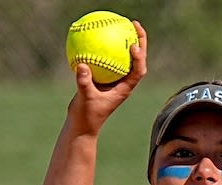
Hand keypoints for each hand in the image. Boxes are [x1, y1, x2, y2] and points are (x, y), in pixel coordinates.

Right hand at [67, 21, 147, 135]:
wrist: (81, 125)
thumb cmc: (86, 116)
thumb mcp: (84, 99)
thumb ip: (84, 83)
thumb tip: (82, 66)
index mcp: (125, 88)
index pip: (138, 70)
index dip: (139, 57)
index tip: (133, 45)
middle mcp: (122, 82)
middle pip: (136, 59)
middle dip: (139, 40)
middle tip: (134, 24)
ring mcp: (114, 79)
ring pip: (123, 57)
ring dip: (124, 40)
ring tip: (121, 23)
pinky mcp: (104, 77)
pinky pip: (106, 58)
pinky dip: (104, 47)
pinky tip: (95, 34)